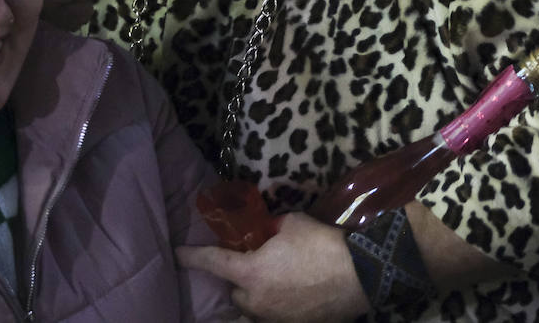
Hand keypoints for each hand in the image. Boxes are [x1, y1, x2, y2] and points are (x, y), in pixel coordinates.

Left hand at [178, 212, 368, 321]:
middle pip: (235, 292)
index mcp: (250, 272)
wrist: (362, 273)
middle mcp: (258, 301)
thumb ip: (269, 229)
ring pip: (254, 310)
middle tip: (256, 263)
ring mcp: (277, 319)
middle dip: (241, 280)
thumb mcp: (290, 224)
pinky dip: (277, 308)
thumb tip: (265, 231)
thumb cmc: (322, 244)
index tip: (177, 254)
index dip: (191, 257)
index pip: (212, 262)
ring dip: (257, 297)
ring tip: (274, 283)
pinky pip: (276, 318)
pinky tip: (291, 296)